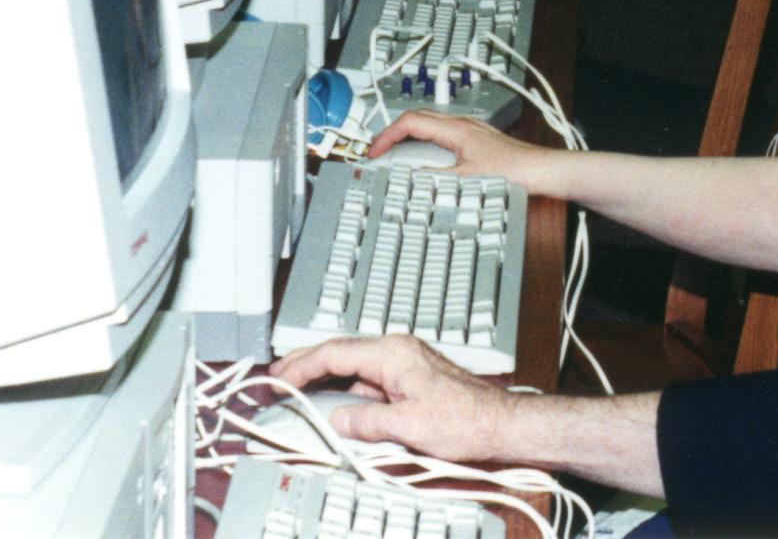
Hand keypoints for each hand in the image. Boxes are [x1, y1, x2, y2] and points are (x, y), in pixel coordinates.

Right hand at [271, 335, 507, 457]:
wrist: (500, 424)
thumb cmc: (466, 420)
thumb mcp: (407, 426)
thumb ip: (365, 421)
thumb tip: (336, 420)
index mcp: (393, 353)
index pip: (335, 353)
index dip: (301, 366)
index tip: (279, 379)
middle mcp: (398, 351)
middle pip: (341, 352)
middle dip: (307, 364)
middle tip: (278, 377)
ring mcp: (405, 364)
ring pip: (353, 365)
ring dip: (325, 377)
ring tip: (298, 389)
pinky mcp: (411, 379)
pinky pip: (369, 379)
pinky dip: (346, 388)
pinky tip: (336, 403)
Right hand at [365, 113, 549, 187]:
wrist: (543, 171)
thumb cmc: (515, 170)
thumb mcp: (466, 179)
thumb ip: (434, 179)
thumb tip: (407, 180)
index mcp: (456, 128)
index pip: (410, 121)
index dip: (386, 135)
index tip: (373, 152)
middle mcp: (463, 125)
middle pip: (417, 121)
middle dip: (393, 136)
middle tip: (378, 155)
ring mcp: (471, 133)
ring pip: (430, 130)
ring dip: (409, 143)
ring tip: (396, 162)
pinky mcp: (477, 144)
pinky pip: (443, 140)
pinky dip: (426, 150)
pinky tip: (426, 166)